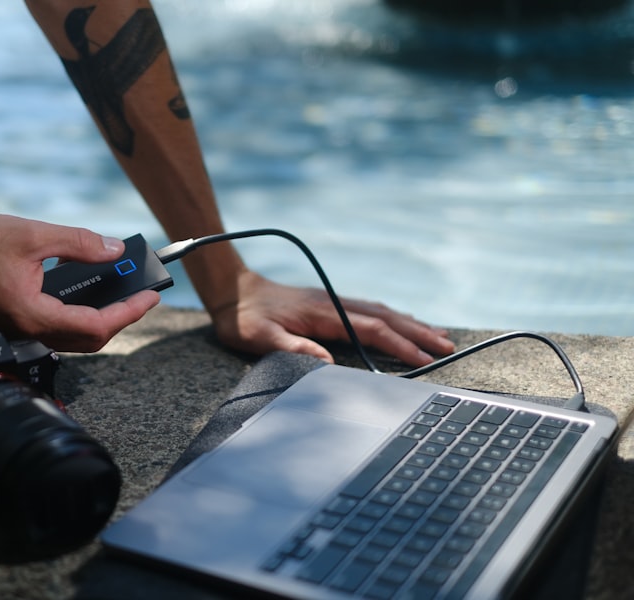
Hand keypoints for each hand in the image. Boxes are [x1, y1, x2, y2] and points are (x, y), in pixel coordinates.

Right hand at [0, 214, 159, 350]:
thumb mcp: (31, 234)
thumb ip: (78, 243)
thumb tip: (113, 250)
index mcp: (31, 314)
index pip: (95, 325)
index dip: (128, 313)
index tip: (149, 297)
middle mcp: (26, 330)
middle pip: (89, 339)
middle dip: (121, 319)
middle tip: (142, 297)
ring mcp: (20, 330)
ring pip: (73, 338)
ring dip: (103, 320)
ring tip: (124, 295)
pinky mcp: (15, 322)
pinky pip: (57, 328)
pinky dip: (81, 316)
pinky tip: (91, 294)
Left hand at [209, 270, 454, 366]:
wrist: (233, 291)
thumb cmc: (244, 318)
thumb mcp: (260, 338)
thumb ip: (293, 348)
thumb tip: (327, 363)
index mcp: (323, 313)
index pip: (371, 329)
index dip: (400, 344)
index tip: (425, 358)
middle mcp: (334, 303)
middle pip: (386, 317)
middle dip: (418, 333)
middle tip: (448, 346)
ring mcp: (333, 301)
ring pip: (381, 311)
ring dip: (410, 324)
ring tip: (436, 335)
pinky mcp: (329, 304)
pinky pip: (370, 310)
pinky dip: (392, 318)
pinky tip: (400, 323)